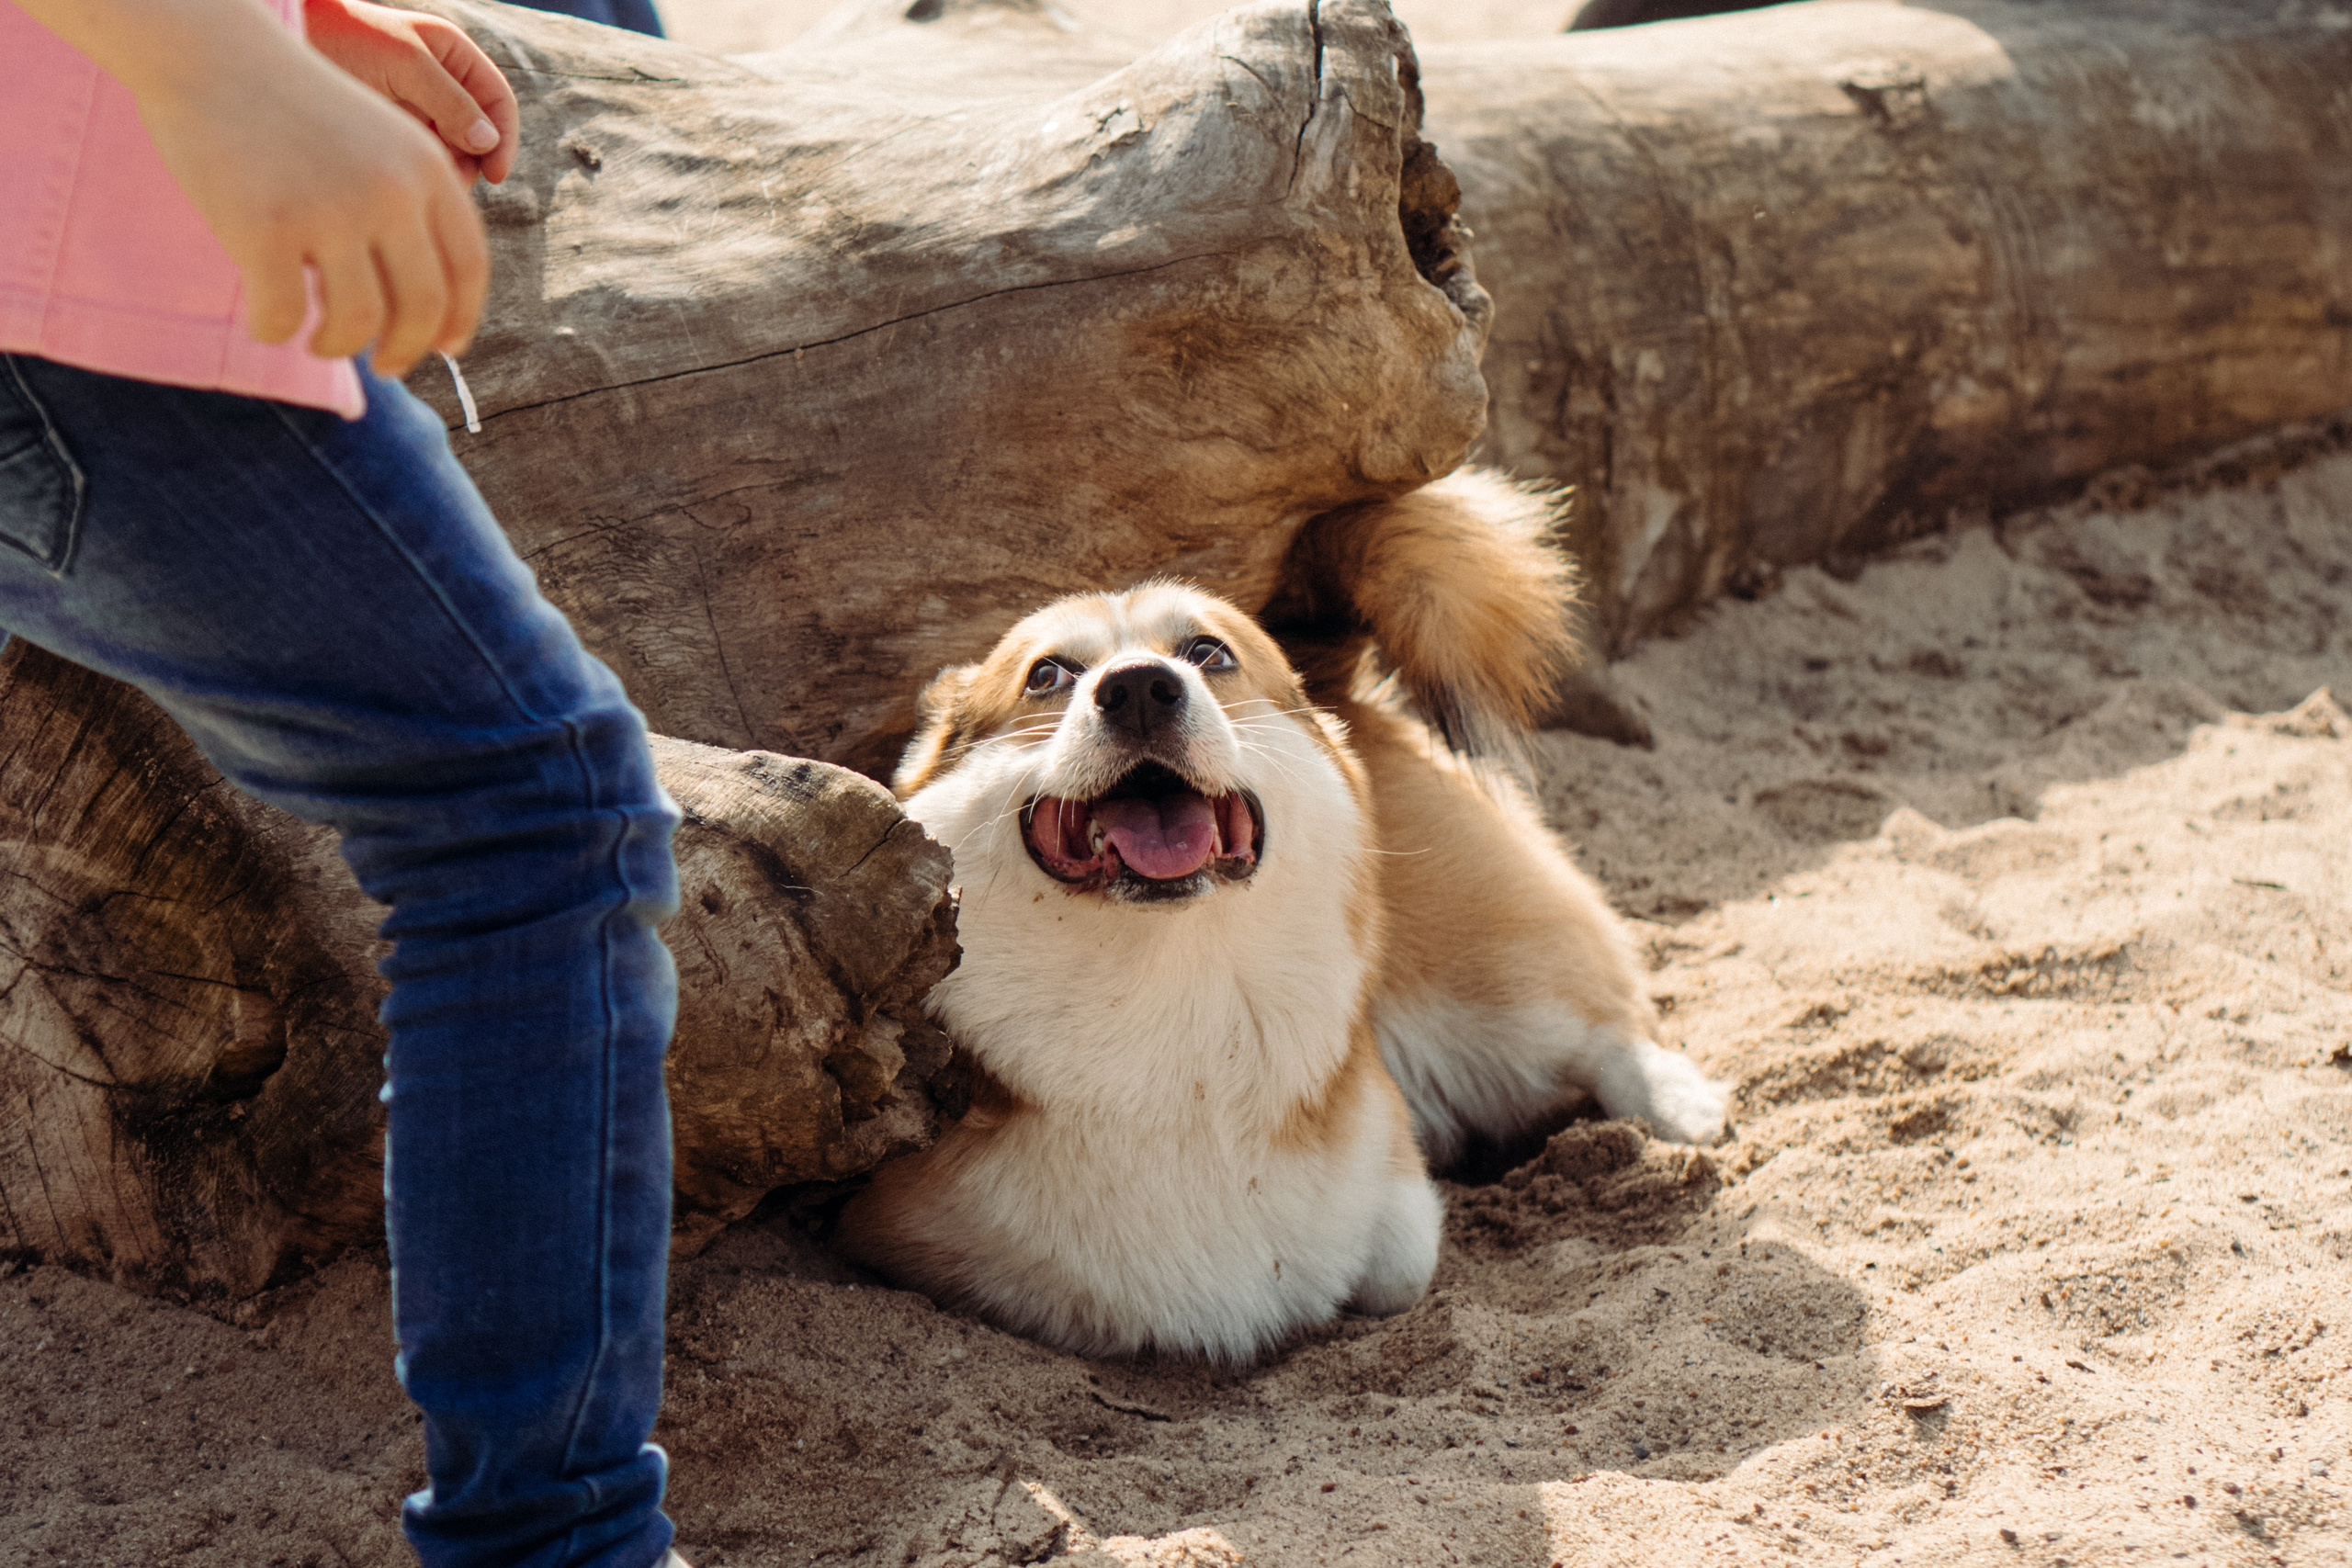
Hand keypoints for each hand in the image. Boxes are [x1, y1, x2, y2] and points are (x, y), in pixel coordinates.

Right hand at [13, 0, 507, 376]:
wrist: (210, 53)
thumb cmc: (293, 107)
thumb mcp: (378, 142)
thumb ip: (409, 208)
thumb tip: (430, 311)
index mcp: (426, 168)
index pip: (468, 266)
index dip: (461, 319)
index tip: (445, 348)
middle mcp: (389, 191)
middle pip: (423, 305)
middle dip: (407, 350)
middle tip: (388, 367)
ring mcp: (328, 210)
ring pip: (357, 321)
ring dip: (340, 347)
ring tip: (322, 343)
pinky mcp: (264, 227)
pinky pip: (283, 315)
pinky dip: (275, 332)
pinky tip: (268, 325)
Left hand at [303, 0, 519, 185]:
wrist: (284, 37)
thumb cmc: (341, 38)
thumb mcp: (403, 64)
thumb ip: (450, 101)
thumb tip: (488, 144)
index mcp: (451, 53)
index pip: (498, 100)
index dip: (504, 137)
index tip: (495, 174)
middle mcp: (440, 79)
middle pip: (480, 131)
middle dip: (473, 159)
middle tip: (452, 182)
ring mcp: (417, 105)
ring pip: (453, 149)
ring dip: (448, 169)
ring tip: (423, 178)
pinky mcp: (393, 127)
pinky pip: (422, 156)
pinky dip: (421, 170)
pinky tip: (402, 175)